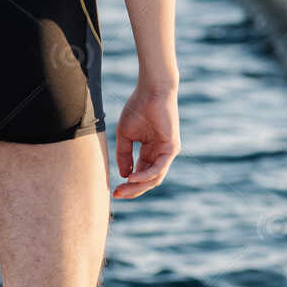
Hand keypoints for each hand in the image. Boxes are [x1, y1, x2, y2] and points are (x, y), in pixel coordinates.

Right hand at [113, 83, 179, 200]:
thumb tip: (124, 175)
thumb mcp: (125, 135)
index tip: (114, 191)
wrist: (151, 91)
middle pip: (148, 180)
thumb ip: (124, 155)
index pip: (140, 174)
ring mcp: (167, 152)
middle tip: (117, 195)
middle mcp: (160, 154)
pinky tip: (132, 178)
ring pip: (154, 178)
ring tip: (123, 190)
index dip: (128, 184)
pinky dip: (146, 175)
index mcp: (149, 151)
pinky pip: (159, 168)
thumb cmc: (138, 108)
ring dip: (138, 186)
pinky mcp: (172, 148)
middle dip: (132, 190)